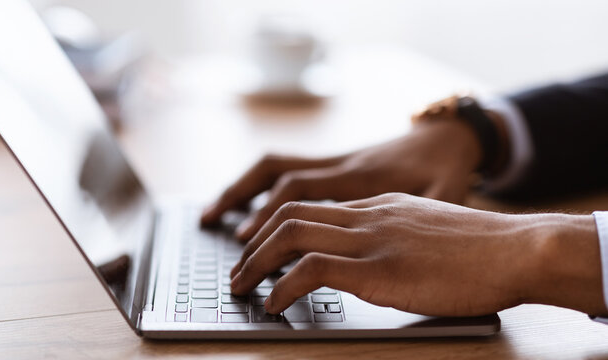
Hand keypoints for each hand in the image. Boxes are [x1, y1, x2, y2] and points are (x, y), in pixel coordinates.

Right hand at [201, 119, 481, 240]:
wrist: (447, 137)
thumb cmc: (446, 171)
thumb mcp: (444, 196)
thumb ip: (422, 216)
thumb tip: (403, 248)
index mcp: (362, 178)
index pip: (301, 192)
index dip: (270, 216)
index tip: (249, 244)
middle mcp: (340, 165)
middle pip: (276, 173)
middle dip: (239, 199)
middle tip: (212, 228)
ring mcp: (334, 162)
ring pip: (274, 166)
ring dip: (241, 189)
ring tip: (212, 214)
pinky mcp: (333, 165)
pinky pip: (286, 171)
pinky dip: (258, 187)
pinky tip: (246, 207)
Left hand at [229, 193, 605, 316]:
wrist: (517, 248)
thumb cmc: (480, 248)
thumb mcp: (426, 230)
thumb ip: (393, 237)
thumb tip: (371, 260)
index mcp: (377, 206)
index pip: (310, 206)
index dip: (274, 225)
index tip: (257, 248)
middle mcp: (366, 215)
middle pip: (289, 214)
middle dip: (253, 242)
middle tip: (238, 269)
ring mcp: (371, 239)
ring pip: (292, 235)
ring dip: (256, 262)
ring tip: (241, 286)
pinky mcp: (379, 269)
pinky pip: (312, 269)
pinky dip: (283, 286)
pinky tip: (275, 304)